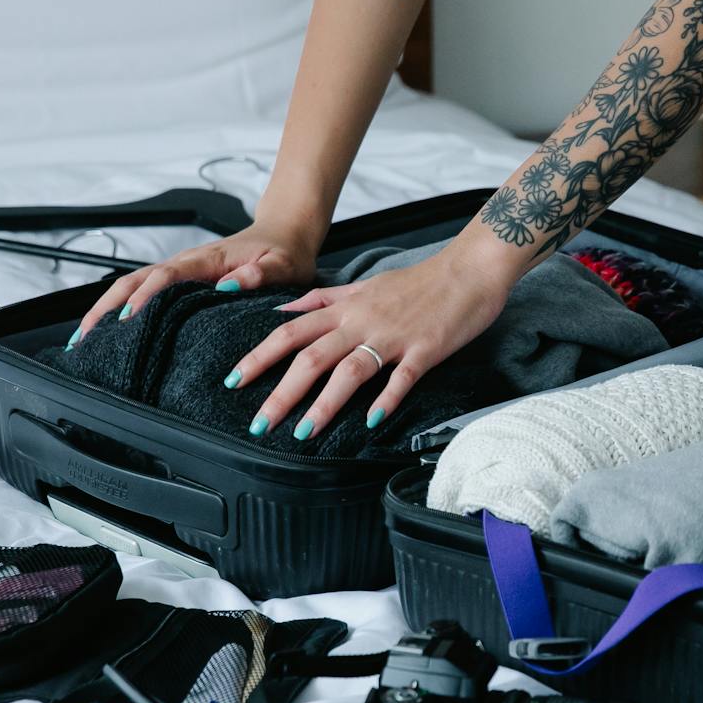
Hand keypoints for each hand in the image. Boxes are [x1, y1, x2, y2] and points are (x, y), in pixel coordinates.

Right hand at [73, 218, 320, 340]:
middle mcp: (186, 263)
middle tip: (84, 337)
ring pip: (132, 285)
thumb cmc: (285, 252)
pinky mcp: (181, 280)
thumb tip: (229, 286)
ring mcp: (180, 271)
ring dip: (106, 309)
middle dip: (106, 307)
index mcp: (207, 260)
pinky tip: (109, 331)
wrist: (284, 232)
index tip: (126, 320)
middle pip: (134, 280)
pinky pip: (143, 291)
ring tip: (83, 339)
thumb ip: (261, 275)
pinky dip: (120, 308)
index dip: (144, 297)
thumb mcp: (284, 266)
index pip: (166, 277)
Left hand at [225, 240, 519, 438]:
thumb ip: (324, 299)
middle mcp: (362, 321)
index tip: (233, 380)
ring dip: (324, 404)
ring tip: (303, 433)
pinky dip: (385, 399)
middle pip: (311, 357)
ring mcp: (393, 336)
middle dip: (281, 393)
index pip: (290, 332)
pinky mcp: (425, 350)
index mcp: (345, 308)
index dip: (259, 357)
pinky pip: (402, 378)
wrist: (469, 269)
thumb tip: (286, 310)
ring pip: (349, 370)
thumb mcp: (364, 285)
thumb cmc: (419, 282)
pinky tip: (370, 422)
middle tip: (258, 425)